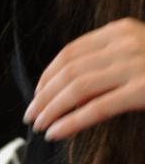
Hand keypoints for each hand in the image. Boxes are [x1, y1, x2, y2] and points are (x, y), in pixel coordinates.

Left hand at [24, 17, 144, 140]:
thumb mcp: (136, 54)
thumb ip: (108, 61)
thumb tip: (68, 85)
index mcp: (123, 30)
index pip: (70, 52)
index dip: (46, 77)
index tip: (35, 95)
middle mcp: (128, 42)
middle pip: (68, 71)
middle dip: (42, 97)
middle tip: (30, 116)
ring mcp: (138, 64)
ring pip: (76, 88)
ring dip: (51, 110)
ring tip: (39, 127)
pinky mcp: (144, 89)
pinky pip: (96, 108)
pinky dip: (70, 122)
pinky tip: (55, 133)